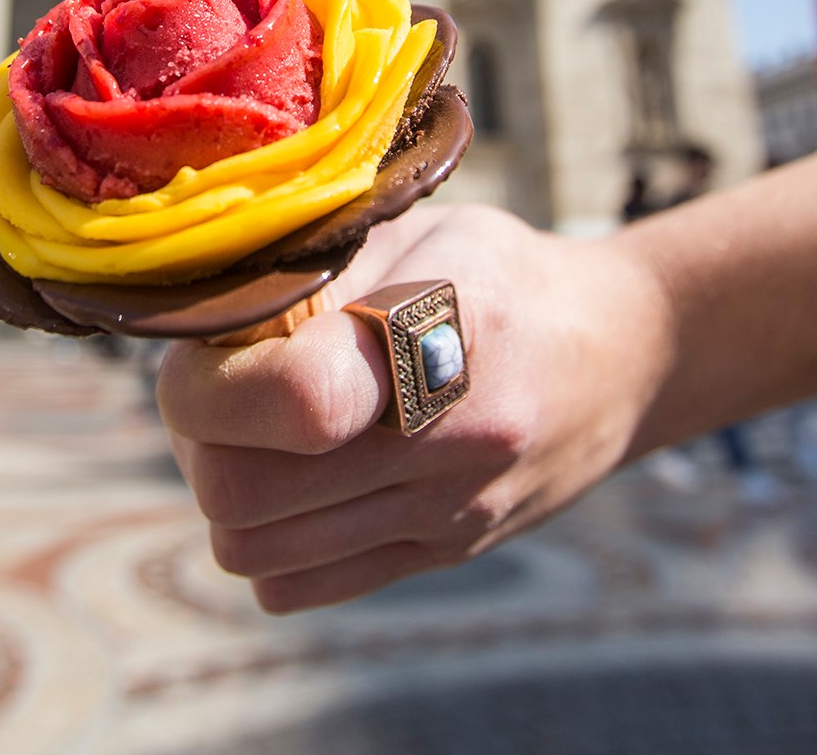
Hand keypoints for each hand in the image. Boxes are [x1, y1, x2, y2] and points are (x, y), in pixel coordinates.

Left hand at [156, 204, 671, 612]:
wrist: (619, 352)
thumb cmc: (498, 272)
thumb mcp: (417, 232)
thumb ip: (315, 269)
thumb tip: (202, 310)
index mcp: (443, 343)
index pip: (292, 400)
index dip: (210, 378)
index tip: (200, 349)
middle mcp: (447, 448)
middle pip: (241, 492)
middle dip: (197, 436)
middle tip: (214, 384)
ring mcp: (443, 517)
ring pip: (252, 549)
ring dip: (222, 489)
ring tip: (248, 428)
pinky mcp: (438, 556)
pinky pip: (294, 585)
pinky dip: (263, 538)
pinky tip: (288, 475)